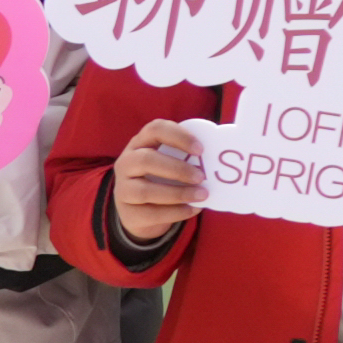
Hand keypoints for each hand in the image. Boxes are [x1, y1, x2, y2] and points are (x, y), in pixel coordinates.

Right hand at [106, 120, 206, 244]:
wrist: (138, 211)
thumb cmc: (162, 179)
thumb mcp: (169, 163)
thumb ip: (187, 158)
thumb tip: (220, 162)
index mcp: (140, 143)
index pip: (155, 129)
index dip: (179, 136)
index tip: (201, 149)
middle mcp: (127, 162)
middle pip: (147, 160)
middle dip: (178, 169)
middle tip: (202, 177)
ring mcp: (123, 188)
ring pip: (145, 190)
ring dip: (178, 193)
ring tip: (202, 195)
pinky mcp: (128, 212)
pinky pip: (151, 213)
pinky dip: (175, 212)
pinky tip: (192, 210)